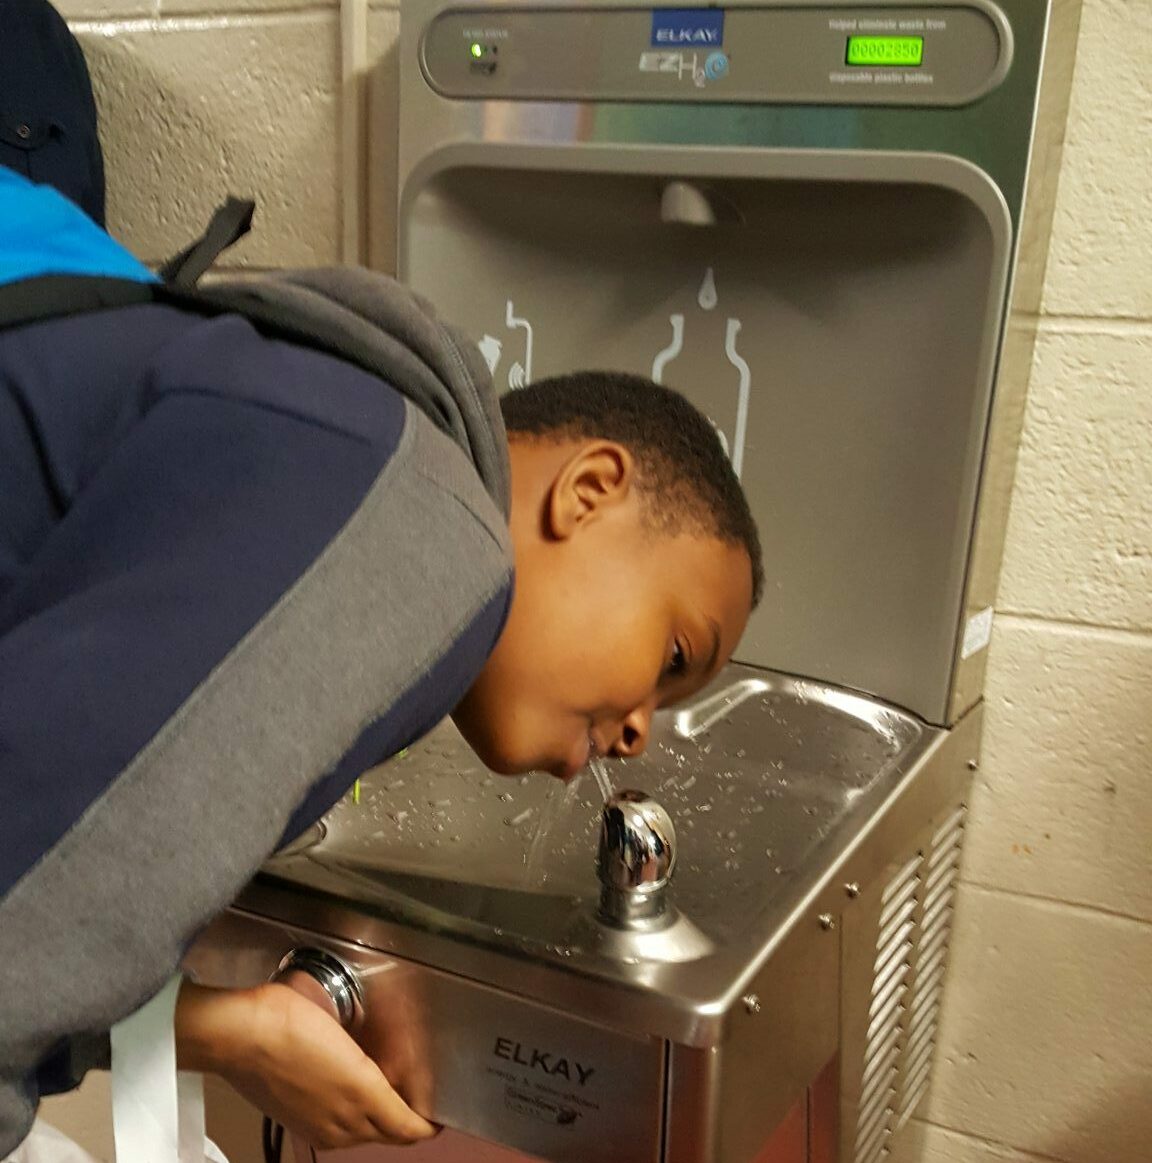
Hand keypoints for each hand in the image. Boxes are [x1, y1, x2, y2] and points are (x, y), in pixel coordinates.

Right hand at [175, 980, 437, 1149]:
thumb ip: (377, 1062)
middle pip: (389, 1135)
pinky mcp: (299, 1124)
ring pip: (363, 1135)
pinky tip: (350, 1087)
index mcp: (362, 1099)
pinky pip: (339, 1129)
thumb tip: (394, 1075)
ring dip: (378, 1118)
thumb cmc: (289, 1024)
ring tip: (386, 1087)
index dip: (428, 1123)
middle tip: (415, 1094)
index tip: (438, 1111)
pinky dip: (352, 1116)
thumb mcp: (347, 1034)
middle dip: (406, 1119)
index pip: (409, 1129)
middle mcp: (343, 1125)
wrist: (240, 1036)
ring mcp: (319, 1128)